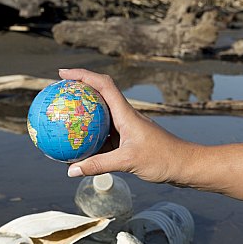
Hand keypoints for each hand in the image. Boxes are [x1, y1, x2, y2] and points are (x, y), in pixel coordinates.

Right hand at [59, 68, 199, 183]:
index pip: (102, 85)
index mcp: (126, 113)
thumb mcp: (128, 162)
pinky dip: (89, 138)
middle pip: (98, 95)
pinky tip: (76, 148)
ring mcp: (126, 128)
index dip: (82, 75)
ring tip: (61, 118)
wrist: (185, 166)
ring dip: (82, 115)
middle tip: (56, 93)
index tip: (62, 73)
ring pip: (99, 117)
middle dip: (77, 90)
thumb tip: (71, 170)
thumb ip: (99, 165)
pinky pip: (103, 136)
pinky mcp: (127, 141)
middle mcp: (125, 116)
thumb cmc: (163, 159)